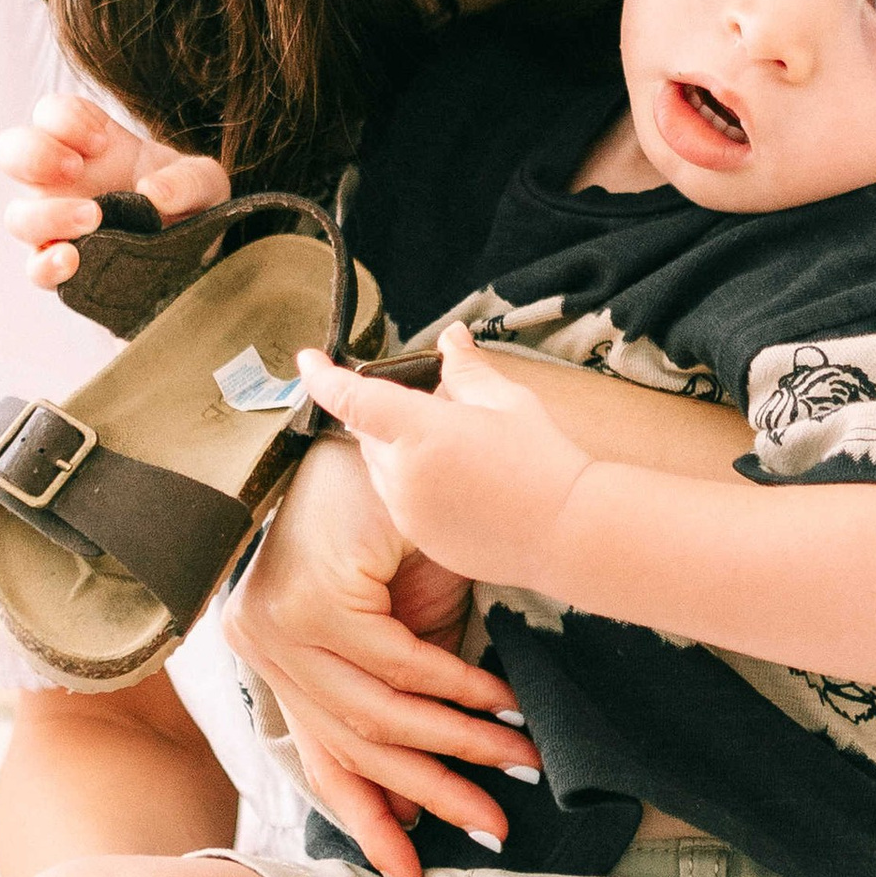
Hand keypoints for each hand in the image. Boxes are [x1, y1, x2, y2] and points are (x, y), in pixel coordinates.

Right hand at [0, 91, 228, 292]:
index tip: (102, 143)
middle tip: (76, 167)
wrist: (197, 255)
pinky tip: (73, 260)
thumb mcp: (205, 183)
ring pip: (18, 216)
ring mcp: (57, 225)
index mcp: (89, 144)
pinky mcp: (63, 267)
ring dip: (48, 214)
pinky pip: (35, 267)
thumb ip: (189, 179)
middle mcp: (63, 181)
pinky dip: (47, 264)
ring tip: (94, 217)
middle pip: (11, 153)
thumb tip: (155, 193)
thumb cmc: (190, 204)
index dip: (67, 120)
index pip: (51, 114)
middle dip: (34, 154)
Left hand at [223, 430, 538, 876]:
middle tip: (493, 825)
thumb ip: (402, 698)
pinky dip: (455, 687)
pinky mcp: (308, 600)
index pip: (319, 762)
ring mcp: (278, 626)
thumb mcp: (393, 627)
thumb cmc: (380, 526)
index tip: (413, 874)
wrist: (364, 437)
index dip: (369, 821)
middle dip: (435, 793)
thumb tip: (416, 795)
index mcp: (274, 664)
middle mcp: (262, 651)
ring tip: (516, 761)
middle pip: (356, 749)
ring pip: (379, 714)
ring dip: (458, 743)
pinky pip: (396, 664)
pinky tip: (498, 702)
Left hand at [297, 325, 590, 598]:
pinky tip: (461, 484)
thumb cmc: (543, 462)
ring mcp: (407, 512)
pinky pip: (399, 501)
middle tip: (438, 409)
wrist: (568, 533)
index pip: (352, 397)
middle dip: (388, 414)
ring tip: (457, 450)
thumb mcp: (508, 402)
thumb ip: (467, 369)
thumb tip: (451, 338)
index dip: (322, 375)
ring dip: (400, 450)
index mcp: (419, 431)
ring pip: (382, 468)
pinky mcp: (420, 538)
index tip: (307, 359)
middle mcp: (401, 474)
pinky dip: (414, 484)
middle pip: (369, 432)